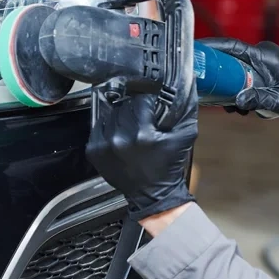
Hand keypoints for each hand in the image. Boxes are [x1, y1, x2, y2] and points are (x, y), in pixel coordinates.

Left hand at [85, 85, 197, 220]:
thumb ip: (185, 109)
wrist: (153, 195)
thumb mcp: (185, 135)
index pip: (141, 100)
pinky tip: (119, 134)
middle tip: (142, 116)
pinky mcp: (93, 150)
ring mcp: (103, 145)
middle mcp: (120, 138)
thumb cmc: (170, 164)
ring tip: (131, 126)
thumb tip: (185, 83)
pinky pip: (99, 126)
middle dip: (134, 108)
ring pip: (111, 114)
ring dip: (121, 116)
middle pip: (124, 105)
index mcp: (143, 134)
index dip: (148, 100)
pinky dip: (109, 127)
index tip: (152, 106)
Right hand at [198, 38, 278, 118]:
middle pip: (229, 61)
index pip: (232, 46)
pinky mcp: (266, 72)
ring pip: (236, 72)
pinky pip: (245, 78)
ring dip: (231, 89)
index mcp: (265, 56)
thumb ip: (260, 99)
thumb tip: (237, 101)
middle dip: (219, 77)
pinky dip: (241, 91)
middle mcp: (262, 55)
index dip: (211, 47)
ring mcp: (264, 63)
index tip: (194, 51)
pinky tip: (243, 106)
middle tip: (211, 95)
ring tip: (233, 108)